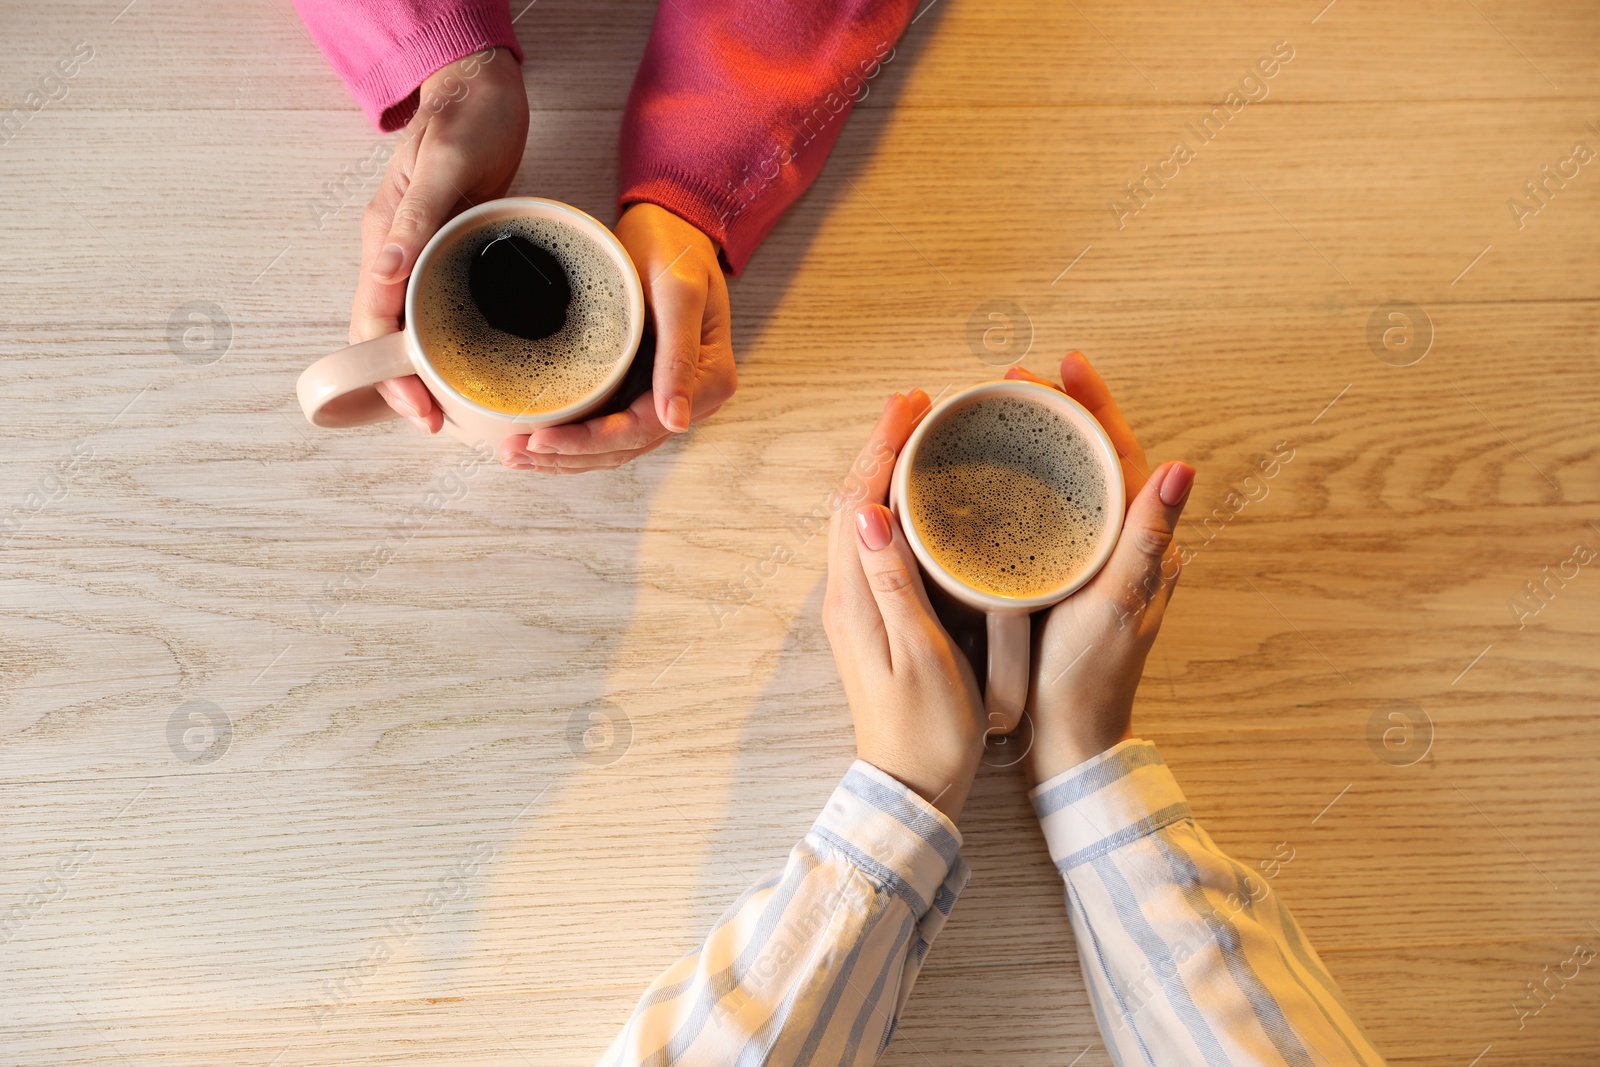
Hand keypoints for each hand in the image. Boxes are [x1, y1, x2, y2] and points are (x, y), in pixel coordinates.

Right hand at [351, 46, 528, 434]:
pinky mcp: (449, 253)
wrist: (482, 89)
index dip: (389, 371)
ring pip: (412, 326)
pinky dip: (450, 339)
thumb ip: (415, 218)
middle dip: (403, 383)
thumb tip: (384, 272)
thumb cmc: (466, 118)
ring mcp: (421, 256)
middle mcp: (395, 253)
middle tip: (436, 423)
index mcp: (384, 237)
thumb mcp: (445, 163)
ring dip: (425, 368)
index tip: (416, 408)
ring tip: (451, 407)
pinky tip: (471, 363)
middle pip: (386, 334)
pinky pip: (441, 307)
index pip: (373, 319)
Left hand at [500, 203, 734, 471]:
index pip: (643, 428)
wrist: (672, 226)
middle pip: (624, 446)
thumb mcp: (678, 292)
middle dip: (568, 455)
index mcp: (708, 381)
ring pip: (613, 446)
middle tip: (514, 452)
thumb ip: (679, 356)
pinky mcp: (640, 388)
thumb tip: (676, 423)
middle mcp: (690, 398)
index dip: (590, 442)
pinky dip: (572, 439)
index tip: (543, 439)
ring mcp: (664, 396)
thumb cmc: (676, 249)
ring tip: (515, 454)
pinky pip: (607, 426)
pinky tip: (537, 441)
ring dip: (564, 457)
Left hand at [824, 390, 987, 822]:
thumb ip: (893, 583)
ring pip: (861, 520)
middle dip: (880, 447)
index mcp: (854, 600)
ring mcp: (857, 607)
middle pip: (852, 502)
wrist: (912, 787)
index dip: (880, 449)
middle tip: (917, 405)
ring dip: (884, 472)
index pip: (855, 503)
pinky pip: (875, 544)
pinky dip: (893, 506)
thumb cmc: (926, 730)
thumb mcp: (919, 655)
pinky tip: (920, 498)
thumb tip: (869, 512)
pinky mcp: (874, 618)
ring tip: (919, 434)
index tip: (910, 406)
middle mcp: (845, 597)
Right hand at [1004, 354, 1194, 785]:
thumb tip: (1184, 467)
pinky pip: (1050, 515)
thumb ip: (1147, 538)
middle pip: (1096, 460)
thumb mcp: (1117, 604)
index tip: (1065, 365)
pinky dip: (1028, 484)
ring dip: (1044, 443)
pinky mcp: (1063, 578)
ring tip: (1006, 412)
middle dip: (1061, 413)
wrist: (1070, 740)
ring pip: (1072, 484)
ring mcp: (1092, 562)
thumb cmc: (1090, 679)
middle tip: (1016, 382)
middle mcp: (1122, 546)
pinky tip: (997, 476)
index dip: (1096, 405)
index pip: (1125, 454)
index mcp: (1143, 545)